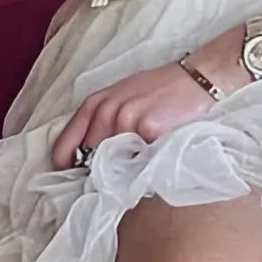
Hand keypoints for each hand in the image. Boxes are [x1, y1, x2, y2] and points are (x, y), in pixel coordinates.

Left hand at [51, 38, 240, 171]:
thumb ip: (99, 124)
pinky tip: (156, 154)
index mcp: (95, 103)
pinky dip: (145, 166)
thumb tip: (83, 164)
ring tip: (141, 162)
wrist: (198, 78)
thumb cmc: (160, 91)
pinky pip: (138, 162)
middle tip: (117, 175)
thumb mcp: (122, 98)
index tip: (77, 183)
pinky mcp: (148, 129)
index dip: (67, 171)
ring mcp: (126, 119)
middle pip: (88, 161)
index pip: (63, 149)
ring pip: (112, 165)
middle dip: (99, 173)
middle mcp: (106, 110)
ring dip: (123, 172)